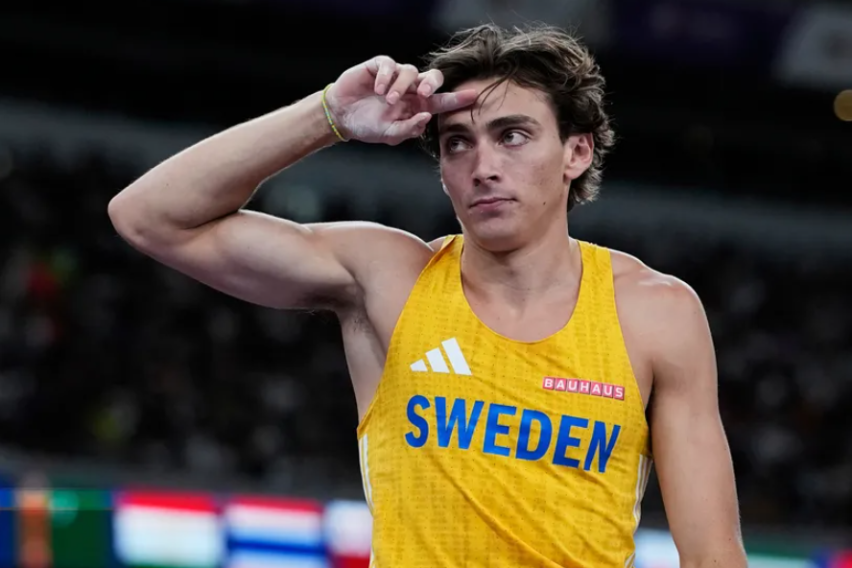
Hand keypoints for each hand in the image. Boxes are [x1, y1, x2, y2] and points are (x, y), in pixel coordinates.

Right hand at [324, 56, 477, 144]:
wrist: (343, 118)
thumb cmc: (369, 127)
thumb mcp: (390, 134)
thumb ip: (409, 128)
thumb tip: (427, 118)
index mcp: (417, 106)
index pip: (442, 100)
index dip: (457, 98)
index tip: (473, 96)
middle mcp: (410, 89)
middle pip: (433, 77)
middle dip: (432, 84)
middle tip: (425, 94)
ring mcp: (395, 77)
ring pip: (410, 71)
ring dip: (401, 86)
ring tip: (389, 101)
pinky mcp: (379, 67)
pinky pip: (389, 65)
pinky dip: (386, 76)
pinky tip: (378, 89)